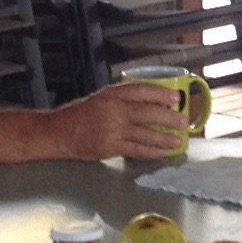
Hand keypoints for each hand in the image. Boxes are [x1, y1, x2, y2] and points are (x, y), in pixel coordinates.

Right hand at [69, 81, 195, 161]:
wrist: (57, 132)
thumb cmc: (79, 114)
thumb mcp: (101, 98)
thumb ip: (122, 99)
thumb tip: (151, 104)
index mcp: (112, 94)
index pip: (141, 90)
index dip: (161, 92)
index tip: (176, 97)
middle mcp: (114, 110)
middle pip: (148, 112)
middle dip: (169, 117)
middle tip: (184, 121)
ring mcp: (112, 130)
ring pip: (145, 134)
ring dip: (164, 138)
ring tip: (178, 141)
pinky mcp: (110, 147)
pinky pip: (135, 149)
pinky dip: (150, 152)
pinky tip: (161, 153)